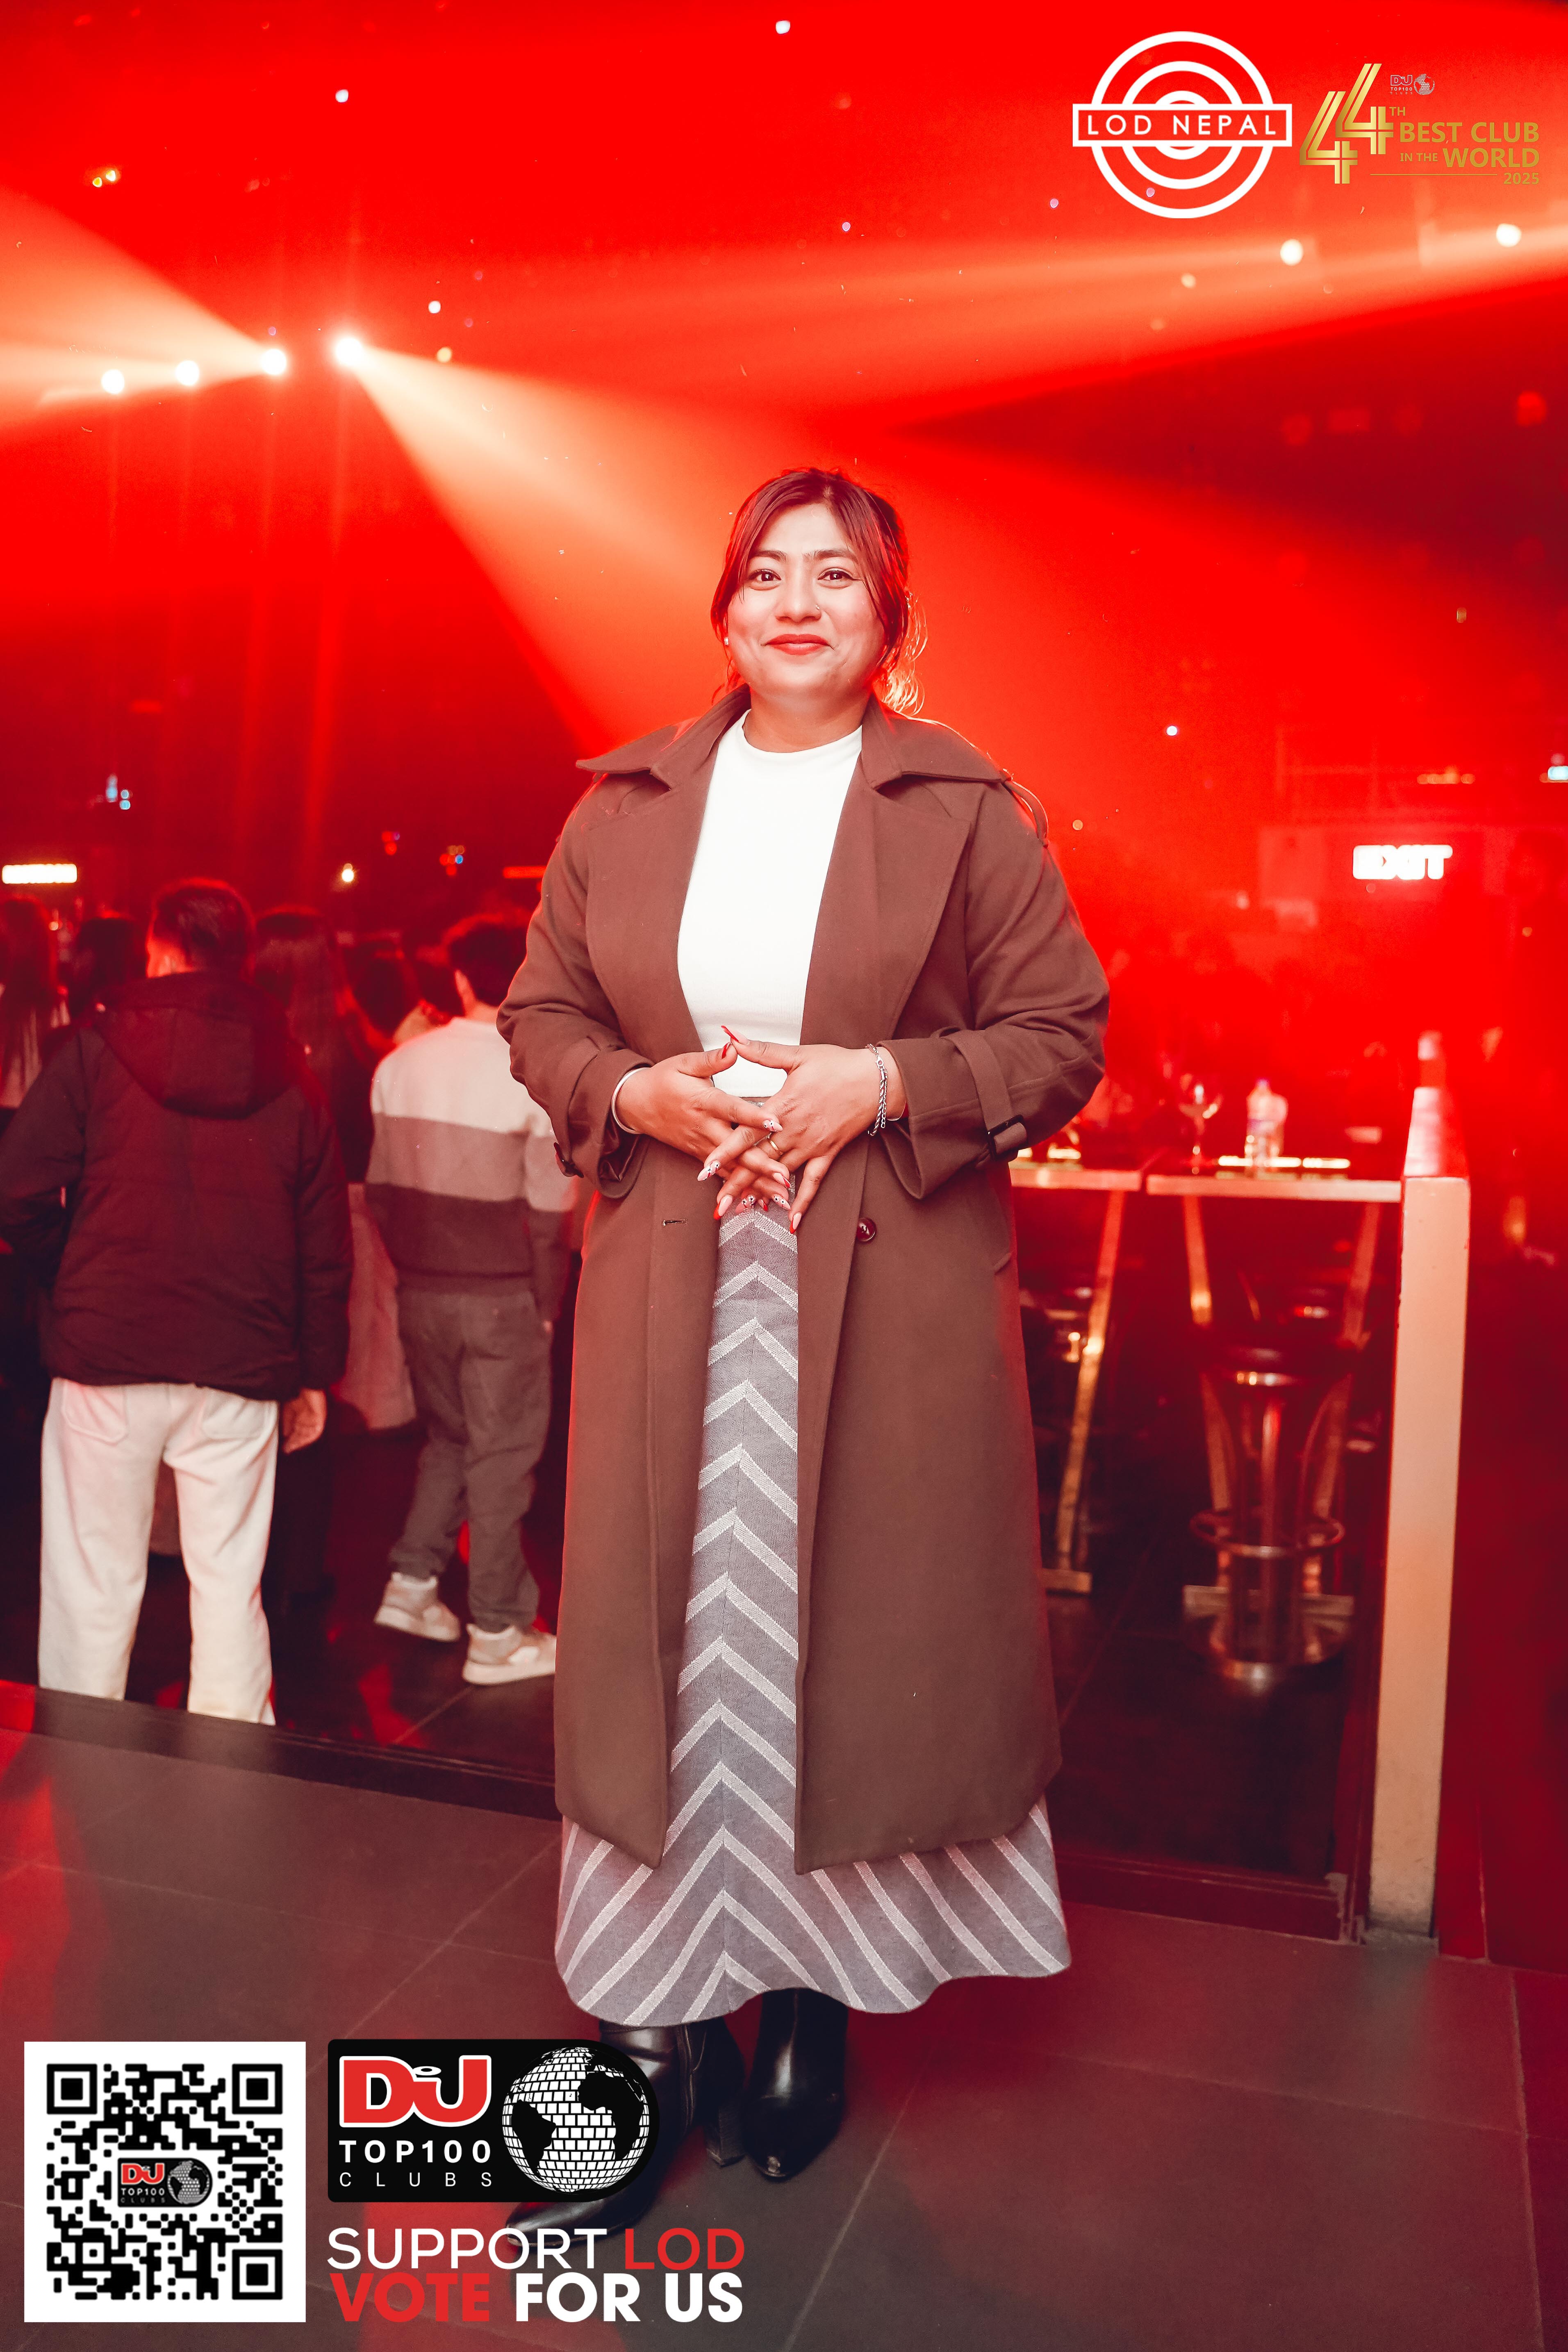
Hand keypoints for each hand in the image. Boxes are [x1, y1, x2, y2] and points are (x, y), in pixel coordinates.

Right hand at [281, 1389, 326, 1452]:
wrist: (304, 1382)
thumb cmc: (296, 1393)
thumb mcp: (287, 1409)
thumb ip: (286, 1422)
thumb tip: (285, 1434)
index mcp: (301, 1416)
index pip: (296, 1431)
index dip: (290, 1439)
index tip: (283, 1447)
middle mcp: (307, 1419)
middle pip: (301, 1435)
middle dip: (293, 1443)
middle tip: (286, 1450)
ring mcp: (314, 1419)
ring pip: (307, 1435)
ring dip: (299, 1442)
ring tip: (292, 1448)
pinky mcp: (320, 1418)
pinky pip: (315, 1432)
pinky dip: (308, 1438)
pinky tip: (301, 1442)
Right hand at [613, 1043, 790, 1209]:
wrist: (637, 1104)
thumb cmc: (663, 1081)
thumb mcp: (684, 1063)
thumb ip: (711, 1059)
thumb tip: (734, 1047)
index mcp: (704, 1102)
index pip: (733, 1110)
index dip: (754, 1117)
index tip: (776, 1123)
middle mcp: (704, 1128)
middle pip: (736, 1149)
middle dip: (761, 1164)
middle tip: (784, 1176)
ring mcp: (702, 1145)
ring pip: (732, 1168)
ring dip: (756, 1183)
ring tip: (781, 1197)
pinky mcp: (700, 1155)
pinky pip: (723, 1174)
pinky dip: (741, 1188)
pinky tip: (760, 1198)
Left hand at [706, 1034, 905, 1226]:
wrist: (876, 1080)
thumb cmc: (837, 1065)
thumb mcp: (797, 1055)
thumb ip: (761, 1051)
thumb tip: (732, 1038)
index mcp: (783, 1106)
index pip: (746, 1133)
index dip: (724, 1151)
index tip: (706, 1167)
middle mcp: (794, 1131)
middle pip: (758, 1161)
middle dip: (735, 1183)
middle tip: (716, 1204)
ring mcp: (811, 1145)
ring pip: (780, 1174)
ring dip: (760, 1194)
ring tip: (740, 1212)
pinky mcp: (828, 1153)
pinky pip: (813, 1182)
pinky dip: (802, 1202)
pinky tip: (790, 1221)